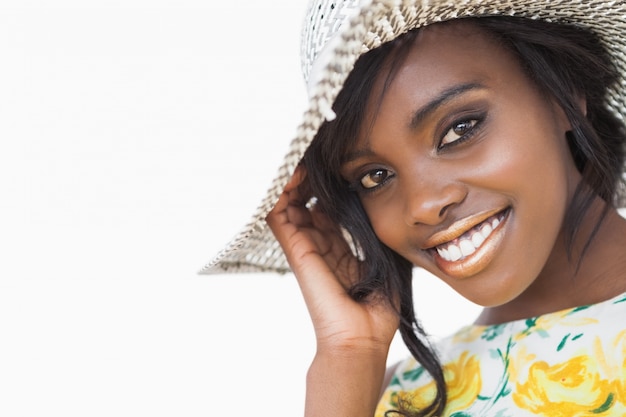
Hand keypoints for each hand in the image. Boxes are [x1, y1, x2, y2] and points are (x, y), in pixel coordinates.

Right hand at [266, 166, 398, 354]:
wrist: (361, 341)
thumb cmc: (376, 311)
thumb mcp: (383, 265)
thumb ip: (377, 240)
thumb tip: (380, 212)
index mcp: (339, 252)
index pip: (328, 214)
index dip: (329, 191)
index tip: (336, 169)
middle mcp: (320, 248)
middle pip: (307, 206)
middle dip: (310, 182)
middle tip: (316, 159)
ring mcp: (305, 250)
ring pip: (290, 208)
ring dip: (293, 183)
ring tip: (300, 158)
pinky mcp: (297, 253)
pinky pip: (279, 219)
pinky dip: (280, 196)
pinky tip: (289, 174)